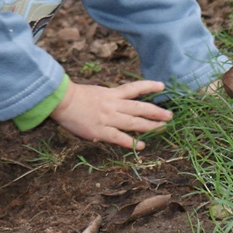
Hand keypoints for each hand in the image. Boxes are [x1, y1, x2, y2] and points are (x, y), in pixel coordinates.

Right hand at [48, 80, 171, 149]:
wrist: (62, 101)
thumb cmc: (76, 96)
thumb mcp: (96, 93)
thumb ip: (109, 100)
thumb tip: (119, 106)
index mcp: (111, 94)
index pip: (134, 88)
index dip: (149, 87)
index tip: (162, 86)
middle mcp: (113, 105)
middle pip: (139, 108)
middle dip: (156, 112)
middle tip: (170, 115)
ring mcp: (108, 118)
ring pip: (134, 122)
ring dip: (150, 126)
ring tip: (163, 128)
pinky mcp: (101, 131)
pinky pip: (119, 138)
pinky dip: (131, 142)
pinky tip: (141, 146)